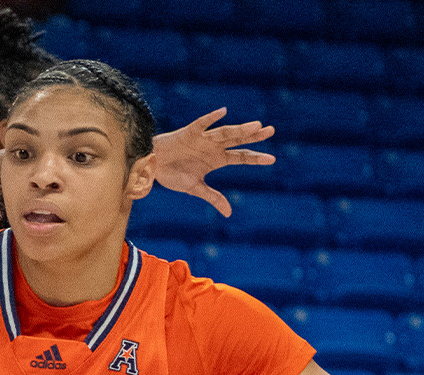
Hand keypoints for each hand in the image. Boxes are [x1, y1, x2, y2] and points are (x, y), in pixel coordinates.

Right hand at [151, 108, 276, 217]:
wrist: (151, 165)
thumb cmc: (172, 175)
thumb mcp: (195, 188)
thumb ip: (213, 198)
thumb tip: (229, 214)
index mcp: (217, 160)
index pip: (241, 157)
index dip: (255, 158)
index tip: (272, 159)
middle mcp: (213, 147)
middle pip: (238, 140)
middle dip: (254, 136)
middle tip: (271, 131)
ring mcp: (203, 139)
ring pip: (225, 133)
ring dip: (240, 129)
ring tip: (256, 126)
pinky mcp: (189, 132)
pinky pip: (202, 124)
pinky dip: (212, 118)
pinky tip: (223, 112)